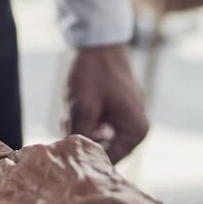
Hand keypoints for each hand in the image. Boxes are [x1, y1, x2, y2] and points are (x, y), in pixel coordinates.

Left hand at [0, 137, 165, 203]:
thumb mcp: (141, 202)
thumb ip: (136, 203)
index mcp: (79, 149)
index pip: (64, 153)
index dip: (63, 170)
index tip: (66, 184)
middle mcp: (43, 156)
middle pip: (26, 159)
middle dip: (25, 172)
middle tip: (29, 192)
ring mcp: (14, 179)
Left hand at [63, 46, 148, 162]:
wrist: (100, 41)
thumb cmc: (94, 72)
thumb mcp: (83, 108)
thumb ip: (80, 139)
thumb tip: (72, 162)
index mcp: (135, 131)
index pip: (108, 161)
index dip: (85, 158)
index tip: (65, 150)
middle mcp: (137, 128)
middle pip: (103, 150)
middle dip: (82, 140)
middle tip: (67, 122)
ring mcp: (129, 118)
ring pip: (98, 138)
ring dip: (81, 129)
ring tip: (71, 111)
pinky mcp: (119, 110)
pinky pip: (100, 126)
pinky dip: (85, 121)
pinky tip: (75, 109)